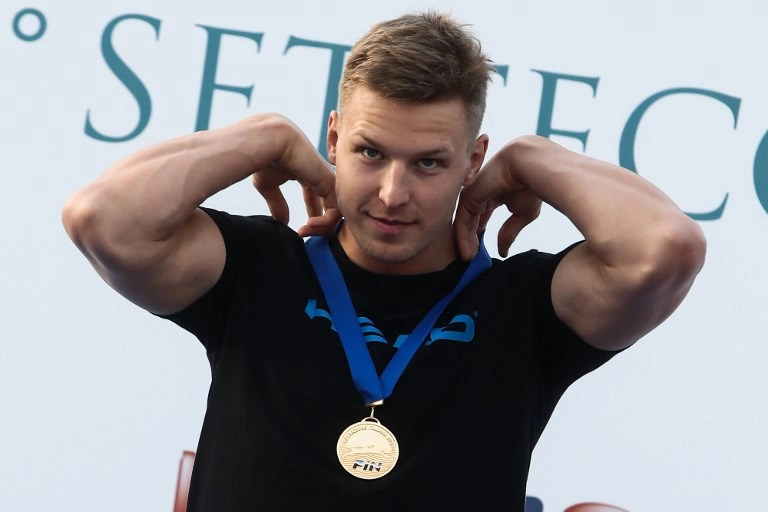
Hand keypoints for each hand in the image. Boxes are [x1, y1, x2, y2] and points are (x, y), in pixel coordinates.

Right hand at [251, 161, 340, 236]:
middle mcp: (320, 176)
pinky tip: (309, 225)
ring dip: (322, 227)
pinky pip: (336, 210)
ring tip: (306, 232)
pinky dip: (325, 223)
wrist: (271, 141)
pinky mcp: (330, 183)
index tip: (301, 230)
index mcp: (307, 174)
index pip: (317, 199)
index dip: (313, 216)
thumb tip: (282, 221)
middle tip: (307, 234)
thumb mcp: (269, 185)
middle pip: (331, 206)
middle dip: (321, 225)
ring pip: (336, 210)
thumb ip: (277, 203)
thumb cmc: (266, 157)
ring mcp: (327, 179)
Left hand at [454, 142, 541, 259]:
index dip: (478, 235)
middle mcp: (479, 194)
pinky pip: (462, 221)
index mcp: (492, 195)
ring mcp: (472, 194)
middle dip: (470, 241)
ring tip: (469, 259)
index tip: (479, 253)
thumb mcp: (521, 214)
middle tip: (471, 260)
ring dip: (465, 242)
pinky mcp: (468, 196)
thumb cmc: (531, 185)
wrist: (531, 165)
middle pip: (469, 221)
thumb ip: (509, 231)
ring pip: (464, 222)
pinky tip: (468, 252)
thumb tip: (502, 252)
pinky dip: (463, 238)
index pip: (480, 218)